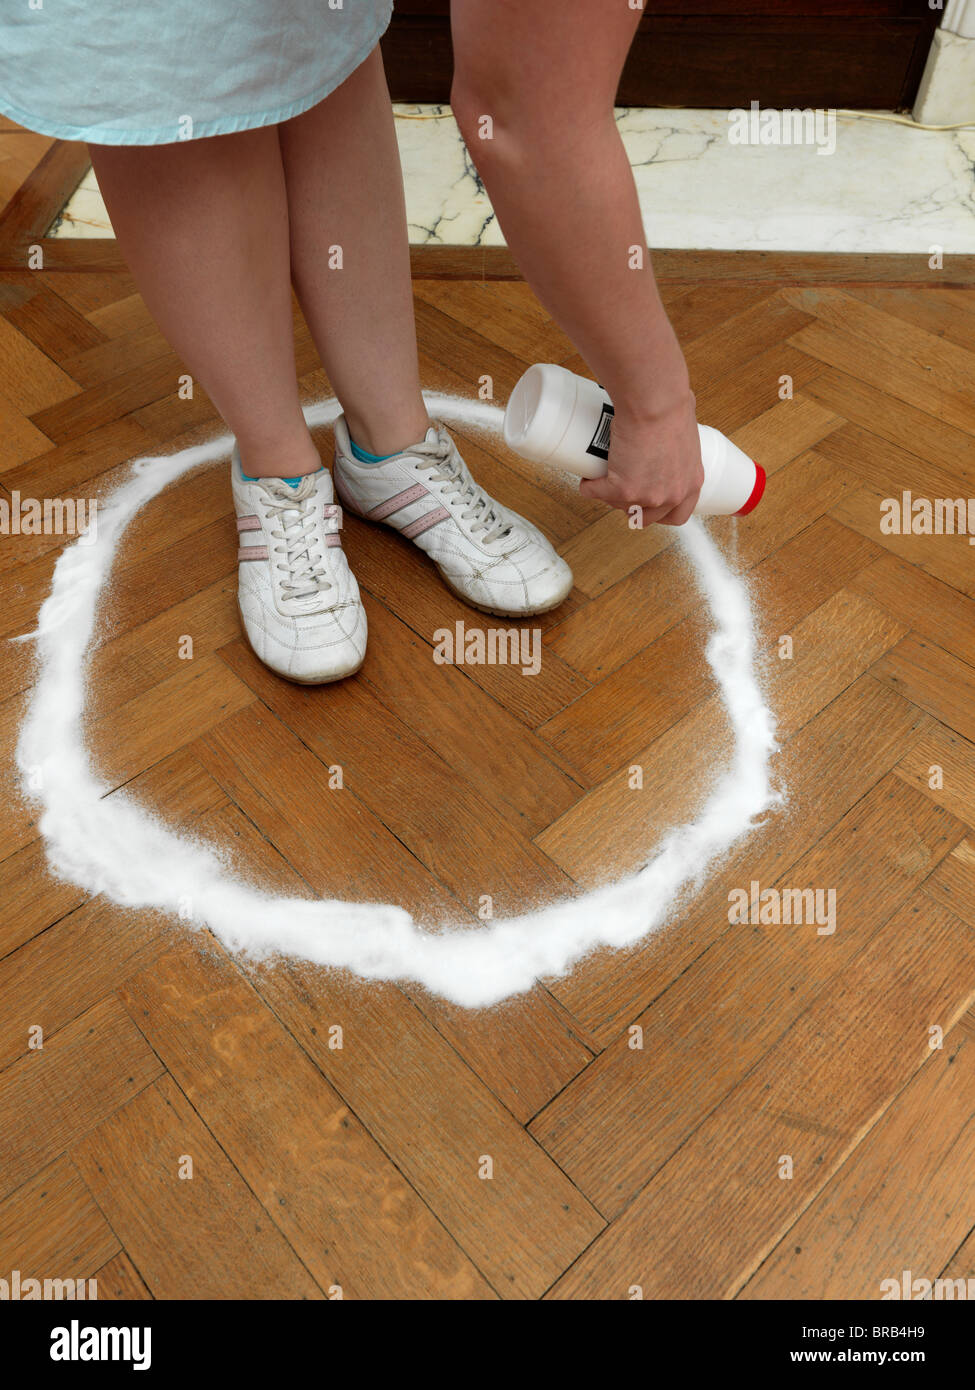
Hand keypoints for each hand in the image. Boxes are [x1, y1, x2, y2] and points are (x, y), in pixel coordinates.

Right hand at [579, 389, 703, 526]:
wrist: (655, 403)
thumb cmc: (670, 407)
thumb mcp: (686, 435)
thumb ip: (679, 448)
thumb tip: (668, 439)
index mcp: (690, 483)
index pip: (677, 515)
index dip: (660, 512)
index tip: (648, 503)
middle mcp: (672, 495)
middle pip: (646, 518)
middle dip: (631, 506)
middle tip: (620, 490)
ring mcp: (647, 496)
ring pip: (620, 506)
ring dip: (609, 496)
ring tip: (603, 478)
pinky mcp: (623, 490)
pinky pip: (597, 493)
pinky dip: (589, 487)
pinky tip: (587, 479)